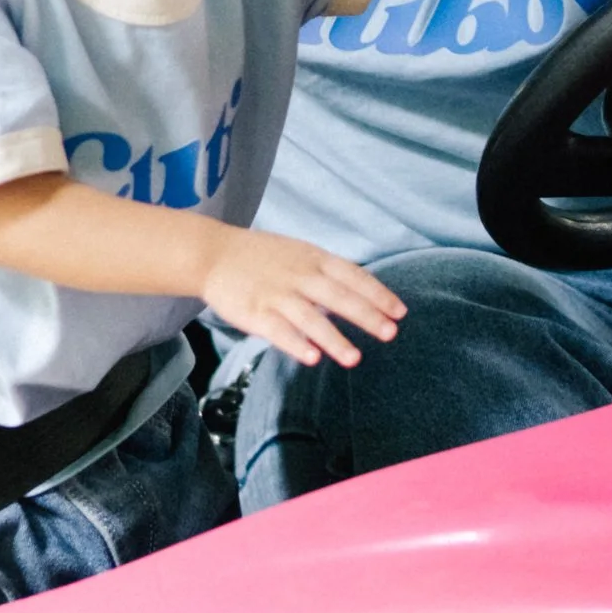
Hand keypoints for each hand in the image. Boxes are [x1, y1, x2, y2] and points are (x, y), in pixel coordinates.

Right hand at [198, 227, 404, 369]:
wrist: (212, 254)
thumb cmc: (261, 257)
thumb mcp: (299, 253)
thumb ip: (327, 272)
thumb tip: (361, 293)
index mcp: (313, 258)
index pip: (352, 275)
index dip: (378, 294)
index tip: (399, 312)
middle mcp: (298, 275)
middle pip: (338, 296)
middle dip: (366, 316)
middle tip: (390, 333)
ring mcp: (276, 294)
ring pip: (310, 318)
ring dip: (334, 339)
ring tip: (355, 359)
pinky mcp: (254, 313)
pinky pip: (278, 331)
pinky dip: (295, 344)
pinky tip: (312, 358)